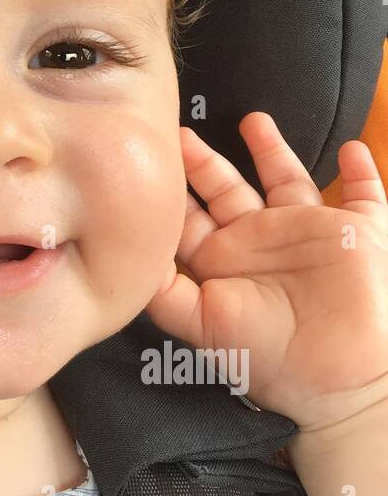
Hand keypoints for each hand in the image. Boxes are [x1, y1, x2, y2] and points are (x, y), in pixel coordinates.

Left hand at [145, 112, 387, 430]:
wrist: (341, 377)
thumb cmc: (268, 354)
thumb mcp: (201, 322)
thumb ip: (162, 290)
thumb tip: (131, 253)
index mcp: (224, 262)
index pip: (188, 218)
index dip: (169, 191)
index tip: (146, 157)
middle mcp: (262, 243)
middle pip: (228, 191)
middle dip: (204, 162)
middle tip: (179, 131)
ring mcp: (310, 234)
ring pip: (287, 180)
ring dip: (272, 150)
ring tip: (253, 119)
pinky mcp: (357, 232)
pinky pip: (365, 195)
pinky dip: (361, 172)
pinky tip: (353, 149)